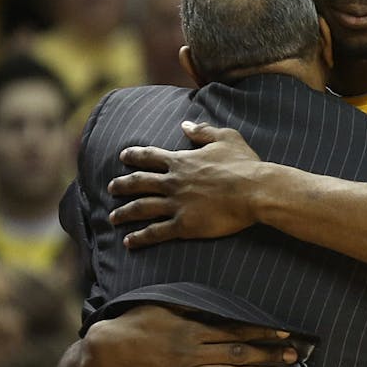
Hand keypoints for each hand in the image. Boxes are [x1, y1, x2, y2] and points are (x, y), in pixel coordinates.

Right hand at [86, 304, 296, 366]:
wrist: (106, 353)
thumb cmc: (134, 324)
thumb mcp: (163, 305)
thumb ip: (190, 305)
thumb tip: (214, 300)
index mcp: (192, 329)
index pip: (236, 332)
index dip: (262, 333)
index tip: (284, 333)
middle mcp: (193, 352)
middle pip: (238, 354)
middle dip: (268, 354)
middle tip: (293, 356)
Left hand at [107, 121, 264, 247]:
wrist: (255, 191)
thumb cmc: (245, 164)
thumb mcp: (227, 138)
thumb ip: (203, 131)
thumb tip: (185, 125)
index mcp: (182, 161)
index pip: (150, 156)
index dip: (135, 155)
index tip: (123, 155)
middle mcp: (173, 182)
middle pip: (139, 183)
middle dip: (122, 185)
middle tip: (110, 188)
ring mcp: (176, 204)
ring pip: (141, 208)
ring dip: (124, 212)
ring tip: (113, 217)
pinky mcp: (184, 225)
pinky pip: (155, 232)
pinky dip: (140, 237)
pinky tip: (128, 241)